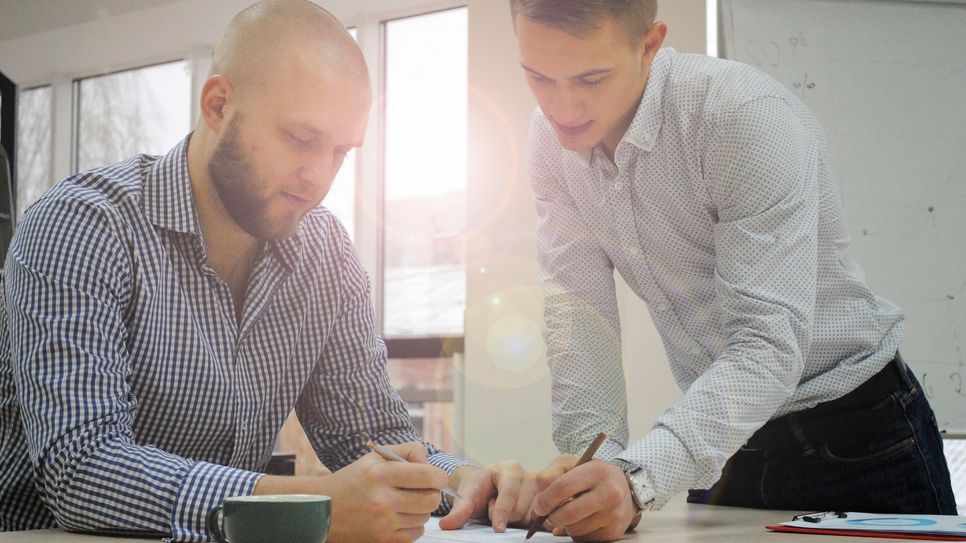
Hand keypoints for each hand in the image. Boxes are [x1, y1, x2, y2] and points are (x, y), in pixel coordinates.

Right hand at [323, 442, 447, 542]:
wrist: (323, 510)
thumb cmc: (352, 480)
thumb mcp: (374, 457)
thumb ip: (406, 452)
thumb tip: (429, 463)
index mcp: (380, 474)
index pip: (428, 476)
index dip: (438, 476)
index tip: (435, 477)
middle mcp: (382, 500)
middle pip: (431, 500)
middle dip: (431, 493)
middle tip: (422, 490)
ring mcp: (383, 523)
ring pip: (425, 517)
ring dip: (421, 509)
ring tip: (405, 502)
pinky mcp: (383, 540)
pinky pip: (415, 533)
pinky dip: (412, 525)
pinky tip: (399, 517)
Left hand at [438, 461, 538, 531]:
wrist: (486, 487)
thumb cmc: (478, 488)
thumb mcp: (466, 497)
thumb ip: (459, 511)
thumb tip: (447, 524)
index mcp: (510, 468)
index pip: (509, 492)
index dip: (502, 512)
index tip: (497, 529)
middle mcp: (528, 475)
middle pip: (520, 508)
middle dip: (504, 516)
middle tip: (493, 506)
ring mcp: (539, 489)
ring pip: (530, 516)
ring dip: (515, 520)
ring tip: (505, 509)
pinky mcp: (545, 502)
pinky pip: (540, 519)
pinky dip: (528, 523)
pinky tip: (518, 517)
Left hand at [532, 456, 639, 541]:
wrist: (623, 488)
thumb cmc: (591, 475)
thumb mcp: (571, 463)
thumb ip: (551, 474)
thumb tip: (540, 500)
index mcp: (596, 472)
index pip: (563, 487)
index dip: (545, 500)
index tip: (539, 507)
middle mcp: (609, 493)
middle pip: (568, 513)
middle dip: (552, 518)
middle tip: (549, 516)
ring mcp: (614, 514)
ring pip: (575, 529)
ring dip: (565, 525)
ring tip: (570, 514)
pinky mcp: (614, 532)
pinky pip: (584, 538)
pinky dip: (577, 533)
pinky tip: (582, 521)